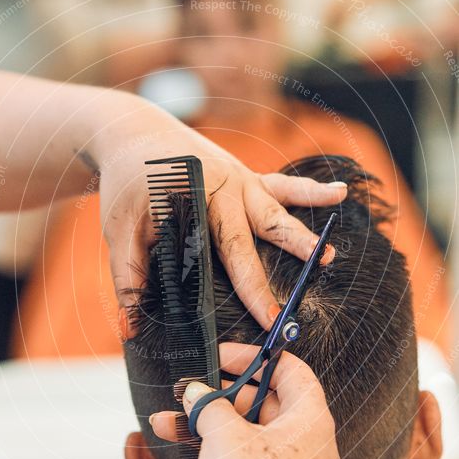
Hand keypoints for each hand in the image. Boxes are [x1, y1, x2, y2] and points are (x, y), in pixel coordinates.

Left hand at [98, 103, 345, 328]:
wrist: (134, 129)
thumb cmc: (127, 182)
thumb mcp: (119, 229)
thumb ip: (128, 277)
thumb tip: (130, 329)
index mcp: (193, 201)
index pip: (223, 254)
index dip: (248, 289)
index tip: (267, 319)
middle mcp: (222, 189)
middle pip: (256, 231)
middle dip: (283, 261)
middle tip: (301, 293)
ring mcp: (238, 180)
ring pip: (274, 208)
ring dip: (301, 231)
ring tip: (327, 253)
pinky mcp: (246, 176)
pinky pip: (281, 184)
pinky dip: (309, 191)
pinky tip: (340, 194)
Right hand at [151, 344, 339, 458]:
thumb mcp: (224, 437)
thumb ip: (209, 405)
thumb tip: (195, 392)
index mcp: (313, 423)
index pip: (292, 371)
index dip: (255, 357)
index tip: (220, 356)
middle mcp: (312, 448)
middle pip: (267, 404)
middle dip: (221, 395)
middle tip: (189, 390)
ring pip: (250, 436)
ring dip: (209, 424)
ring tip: (166, 420)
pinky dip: (219, 452)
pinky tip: (179, 446)